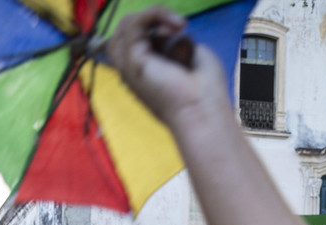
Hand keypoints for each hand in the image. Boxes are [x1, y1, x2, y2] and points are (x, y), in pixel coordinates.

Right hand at [105, 7, 231, 126]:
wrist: (202, 108)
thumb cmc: (203, 90)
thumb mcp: (190, 56)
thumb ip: (172, 42)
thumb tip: (162, 32)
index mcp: (144, 71)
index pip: (134, 39)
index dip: (154, 28)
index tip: (181, 30)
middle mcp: (131, 69)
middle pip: (122, 31)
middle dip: (147, 20)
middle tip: (176, 28)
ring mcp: (128, 66)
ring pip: (124, 25)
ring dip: (152, 16)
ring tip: (178, 26)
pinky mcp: (132, 60)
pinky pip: (134, 24)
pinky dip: (156, 15)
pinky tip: (178, 24)